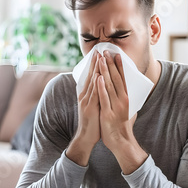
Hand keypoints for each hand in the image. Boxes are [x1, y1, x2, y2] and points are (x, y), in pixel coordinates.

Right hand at [67, 51, 101, 165]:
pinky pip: (94, 94)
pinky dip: (96, 85)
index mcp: (87, 95)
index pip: (91, 76)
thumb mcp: (94, 106)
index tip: (99, 53)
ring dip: (96, 70)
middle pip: (90, 76)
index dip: (95, 64)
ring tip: (99, 58)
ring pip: (92, 82)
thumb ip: (97, 96)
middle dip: (95, 62)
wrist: (86, 138)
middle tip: (99, 49)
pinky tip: (98, 76)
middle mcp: (85, 96)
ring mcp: (86, 102)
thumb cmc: (93, 123)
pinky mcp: (89, 108)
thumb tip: (102, 88)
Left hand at [97, 51, 147, 173]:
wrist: (120, 142)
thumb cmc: (122, 126)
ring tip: (101, 59)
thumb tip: (127, 91)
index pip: (123, 78)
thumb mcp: (126, 109)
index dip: (119, 65)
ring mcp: (115, 106)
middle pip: (116, 78)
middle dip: (110, 64)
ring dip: (105, 71)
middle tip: (106, 51)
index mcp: (126, 98)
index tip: (116, 54)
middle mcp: (122, 100)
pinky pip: (104, 98)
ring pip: (110, 85)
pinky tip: (99, 77)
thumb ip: (125, 99)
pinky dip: (101, 87)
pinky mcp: (108, 113)